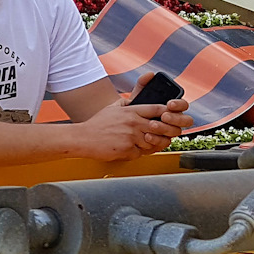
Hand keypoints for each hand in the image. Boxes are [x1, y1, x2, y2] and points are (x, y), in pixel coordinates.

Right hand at [71, 76, 189, 159]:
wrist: (83, 138)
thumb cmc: (97, 124)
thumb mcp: (112, 108)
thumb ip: (127, 103)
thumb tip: (137, 100)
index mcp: (131, 111)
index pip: (157, 109)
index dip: (167, 113)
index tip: (170, 117)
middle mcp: (133, 123)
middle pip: (160, 127)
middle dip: (163, 132)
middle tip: (159, 135)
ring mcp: (131, 137)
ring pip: (152, 143)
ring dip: (148, 145)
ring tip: (139, 144)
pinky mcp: (127, 149)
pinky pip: (140, 154)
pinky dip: (136, 153)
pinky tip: (128, 150)